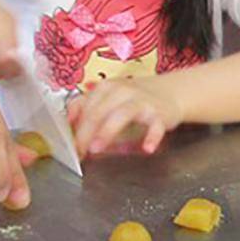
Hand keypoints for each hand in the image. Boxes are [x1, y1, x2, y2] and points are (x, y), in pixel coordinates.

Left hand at [67, 78, 184, 154]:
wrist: (171, 92)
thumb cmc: (135, 98)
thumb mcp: (108, 98)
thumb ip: (87, 109)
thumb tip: (67, 128)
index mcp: (106, 88)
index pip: (84, 107)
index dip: (74, 128)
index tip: (70, 147)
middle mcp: (122, 91)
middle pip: (98, 111)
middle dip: (84, 134)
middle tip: (78, 152)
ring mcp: (142, 101)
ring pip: (122, 114)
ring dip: (107, 132)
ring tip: (96, 149)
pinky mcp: (160, 114)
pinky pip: (155, 126)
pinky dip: (151, 137)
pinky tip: (147, 148)